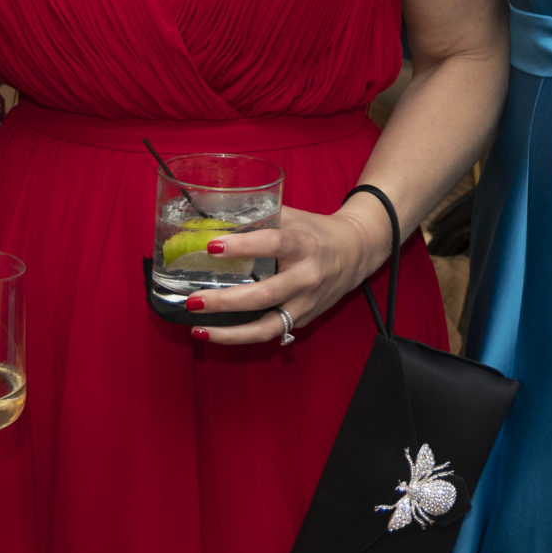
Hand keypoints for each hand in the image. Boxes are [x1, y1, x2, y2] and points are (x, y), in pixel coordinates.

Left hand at [187, 200, 392, 346]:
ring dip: (230, 332)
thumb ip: (259, 216)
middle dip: (226, 300)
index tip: (211, 246)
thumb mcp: (293, 217)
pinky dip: (240, 336)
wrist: (357, 252)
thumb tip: (213, 217)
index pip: (274, 244)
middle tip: (193, 300)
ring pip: (266, 326)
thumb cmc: (316, 231)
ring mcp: (306, 303)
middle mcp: (307, 277)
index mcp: (305, 244)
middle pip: (265, 294)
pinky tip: (215, 333)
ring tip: (198, 329)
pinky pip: (269, 332)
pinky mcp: (303, 319)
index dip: (243, 246)